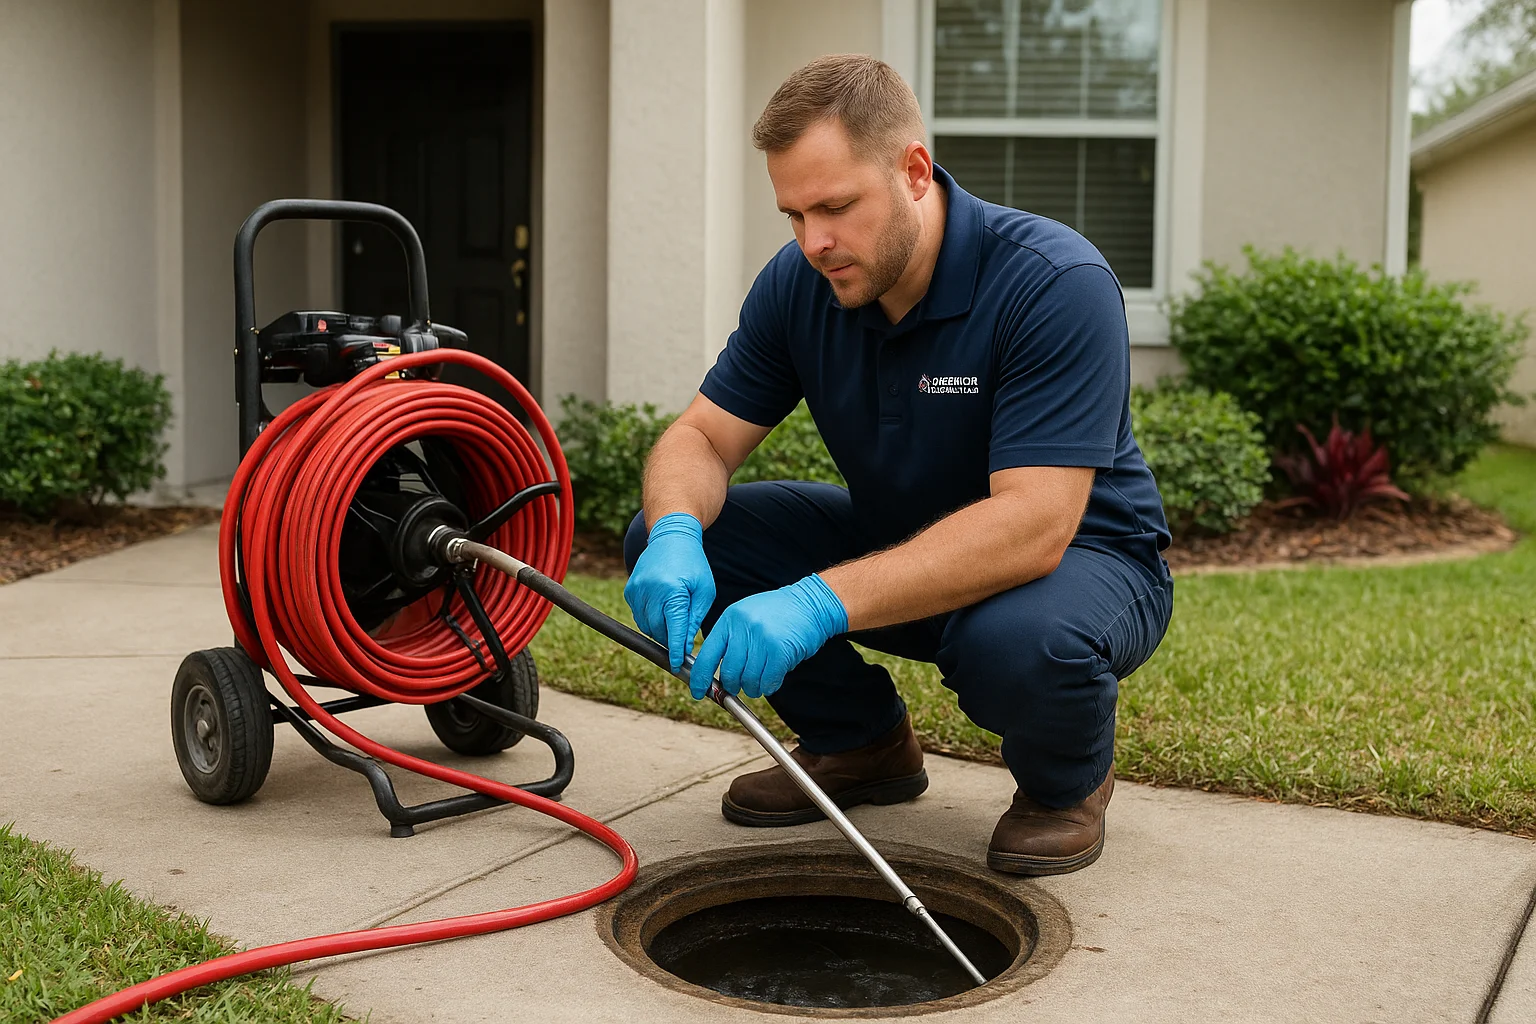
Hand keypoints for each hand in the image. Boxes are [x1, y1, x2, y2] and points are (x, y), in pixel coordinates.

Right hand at [623, 512, 715, 672]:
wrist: (671, 536)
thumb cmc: (693, 564)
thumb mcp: (704, 591)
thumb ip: (694, 620)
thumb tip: (684, 646)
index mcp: (672, 590)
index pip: (673, 629)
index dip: (675, 651)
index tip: (677, 666)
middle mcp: (650, 590)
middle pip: (658, 630)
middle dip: (670, 639)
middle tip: (682, 642)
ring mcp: (637, 590)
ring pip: (647, 626)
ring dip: (660, 629)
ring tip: (674, 618)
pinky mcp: (630, 591)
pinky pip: (639, 616)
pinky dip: (651, 618)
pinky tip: (663, 608)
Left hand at [689, 574, 846, 699]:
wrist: (811, 603)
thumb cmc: (778, 613)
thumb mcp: (746, 616)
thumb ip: (730, 640)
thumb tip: (713, 673)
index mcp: (730, 619)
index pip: (706, 655)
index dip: (700, 678)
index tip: (698, 691)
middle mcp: (743, 628)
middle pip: (728, 672)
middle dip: (732, 686)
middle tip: (739, 685)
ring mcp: (762, 639)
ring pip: (748, 681)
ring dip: (753, 688)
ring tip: (760, 680)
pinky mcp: (780, 651)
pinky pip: (768, 681)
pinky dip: (769, 686)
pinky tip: (772, 679)